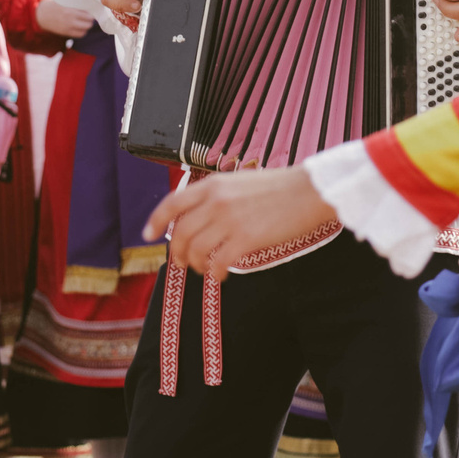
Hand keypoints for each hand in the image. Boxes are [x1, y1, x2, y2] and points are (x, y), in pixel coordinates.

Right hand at [36, 0, 95, 37]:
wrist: (42, 14)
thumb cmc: (55, 5)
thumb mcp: (65, 1)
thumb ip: (76, 3)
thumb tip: (90, 4)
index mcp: (71, 8)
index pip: (88, 12)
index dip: (92, 11)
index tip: (93, 9)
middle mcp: (70, 18)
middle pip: (89, 21)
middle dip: (91, 19)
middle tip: (91, 16)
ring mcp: (68, 26)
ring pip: (86, 28)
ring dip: (88, 25)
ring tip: (87, 22)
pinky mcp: (66, 32)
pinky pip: (80, 34)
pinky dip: (83, 31)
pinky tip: (81, 27)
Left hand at [145, 166, 335, 280]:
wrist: (310, 191)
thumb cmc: (280, 187)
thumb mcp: (240, 182)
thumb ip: (217, 196)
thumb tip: (200, 217)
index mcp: (212, 184)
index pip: (172, 203)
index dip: (155, 221)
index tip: (148, 234)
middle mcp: (215, 201)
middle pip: (181, 233)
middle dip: (176, 252)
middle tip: (180, 262)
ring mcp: (229, 221)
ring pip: (196, 250)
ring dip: (195, 264)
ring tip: (204, 269)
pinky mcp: (245, 240)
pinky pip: (218, 262)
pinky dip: (215, 273)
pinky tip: (221, 275)